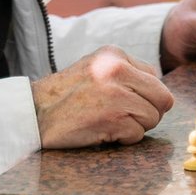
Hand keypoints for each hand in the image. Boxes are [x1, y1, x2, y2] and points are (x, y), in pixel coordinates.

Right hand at [30, 45, 174, 148]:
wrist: (32, 113)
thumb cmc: (64, 95)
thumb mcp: (95, 68)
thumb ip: (125, 73)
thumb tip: (159, 90)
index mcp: (115, 55)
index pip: (156, 78)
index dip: (146, 97)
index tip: (127, 103)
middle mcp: (118, 70)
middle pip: (162, 99)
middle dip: (149, 113)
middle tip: (126, 118)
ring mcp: (116, 94)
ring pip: (153, 118)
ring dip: (135, 127)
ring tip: (109, 123)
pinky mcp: (113, 119)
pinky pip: (137, 134)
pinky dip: (123, 139)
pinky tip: (102, 132)